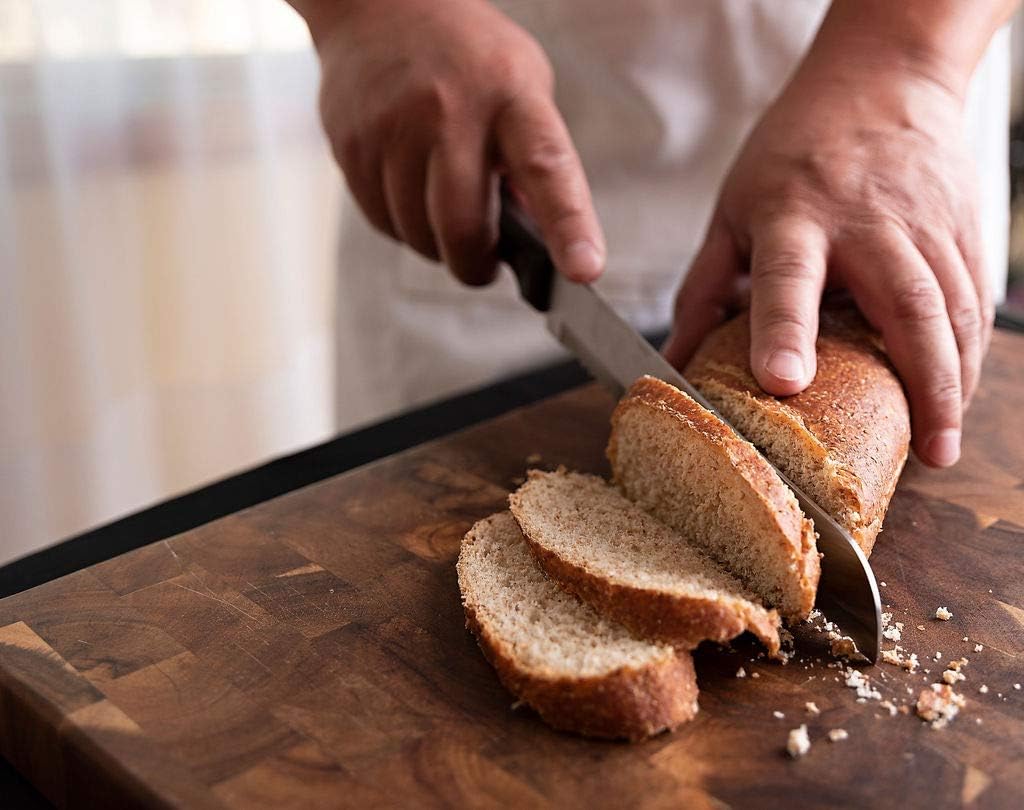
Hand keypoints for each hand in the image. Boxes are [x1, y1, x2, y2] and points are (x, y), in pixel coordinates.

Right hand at [308, 0, 604, 284]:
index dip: (569, 226)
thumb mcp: (521, 88)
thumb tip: (536, 238)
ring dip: (435, 244)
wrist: (378, 6)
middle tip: (482, 265)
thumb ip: (532, 160)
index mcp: (510, 94)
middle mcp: (448, 108)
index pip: (546, 167)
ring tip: (441, 208)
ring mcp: (392, 127)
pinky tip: (409, 193)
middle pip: (462, 226)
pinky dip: (402, 226)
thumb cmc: (466, 58)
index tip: (584, 270)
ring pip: (416, 234)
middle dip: (475, 264)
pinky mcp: (351, 146)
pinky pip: (382, 222)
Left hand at [663, 54, 992, 467]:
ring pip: (953, 307)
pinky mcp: (963, 226)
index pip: (788, 276)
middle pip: (904, 302)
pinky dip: (970, 349)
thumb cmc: (793, 151)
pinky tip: (959, 391)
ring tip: (942, 441)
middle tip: (923, 451)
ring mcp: (924, 222)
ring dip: (954, 378)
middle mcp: (867, 221)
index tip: (783, 380)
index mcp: (795, 213)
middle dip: (920, 381)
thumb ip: (704, 287)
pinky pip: (973, 296)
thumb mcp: (732, 209)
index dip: (785, 329)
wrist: (881, 77)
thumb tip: (676, 364)